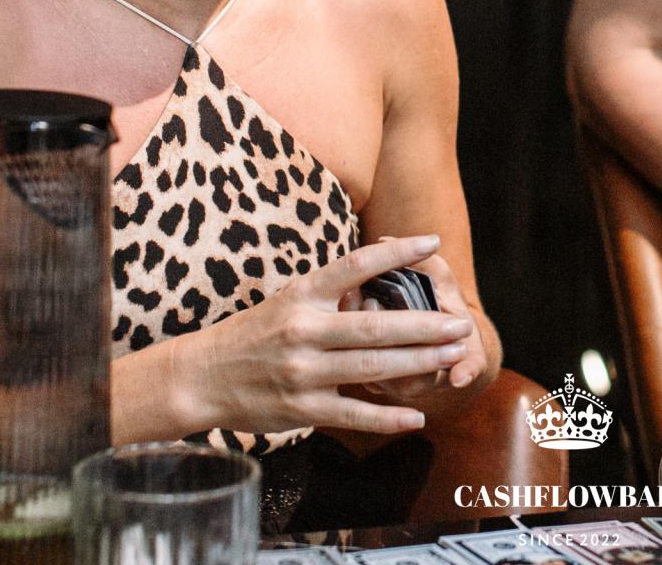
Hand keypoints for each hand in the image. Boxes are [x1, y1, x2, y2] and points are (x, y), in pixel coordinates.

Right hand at [175, 234, 474, 435]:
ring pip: (372, 368)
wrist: (201, 377)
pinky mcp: (302, 409)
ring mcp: (304, 372)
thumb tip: (381, 274)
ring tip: (452, 356)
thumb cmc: (253, 333)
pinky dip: (387, 417)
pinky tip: (416, 416)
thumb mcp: (287, 299)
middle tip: (460, 323)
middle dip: (425, 326)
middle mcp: (304, 330)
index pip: (355, 266)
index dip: (396, 253)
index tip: (432, 244)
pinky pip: (353, 414)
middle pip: (375, 326)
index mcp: (302, 295)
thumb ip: (330, 293)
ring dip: (418, 363)